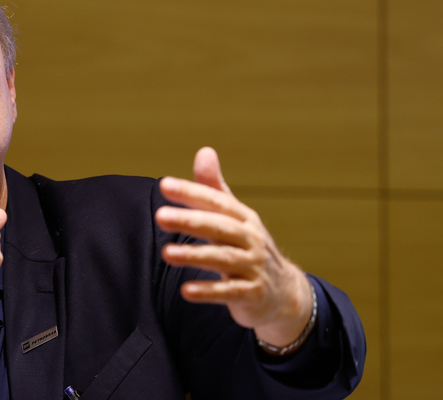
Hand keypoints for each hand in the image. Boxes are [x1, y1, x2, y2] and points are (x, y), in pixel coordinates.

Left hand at [155, 147, 312, 347]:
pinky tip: (186, 291)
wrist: (284, 292)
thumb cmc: (249, 247)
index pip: (216, 201)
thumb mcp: (234, 217)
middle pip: (219, 227)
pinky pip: (230, 291)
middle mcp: (251, 239)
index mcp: (243, 218)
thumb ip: (214, 188)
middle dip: (190, 220)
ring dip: (194, 256)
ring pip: (222, 258)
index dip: (191, 192)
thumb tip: (204, 151)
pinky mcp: (253, 294)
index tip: (164, 184)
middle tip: (160, 216)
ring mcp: (254, 267)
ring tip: (166, 253)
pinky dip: (209, 291)